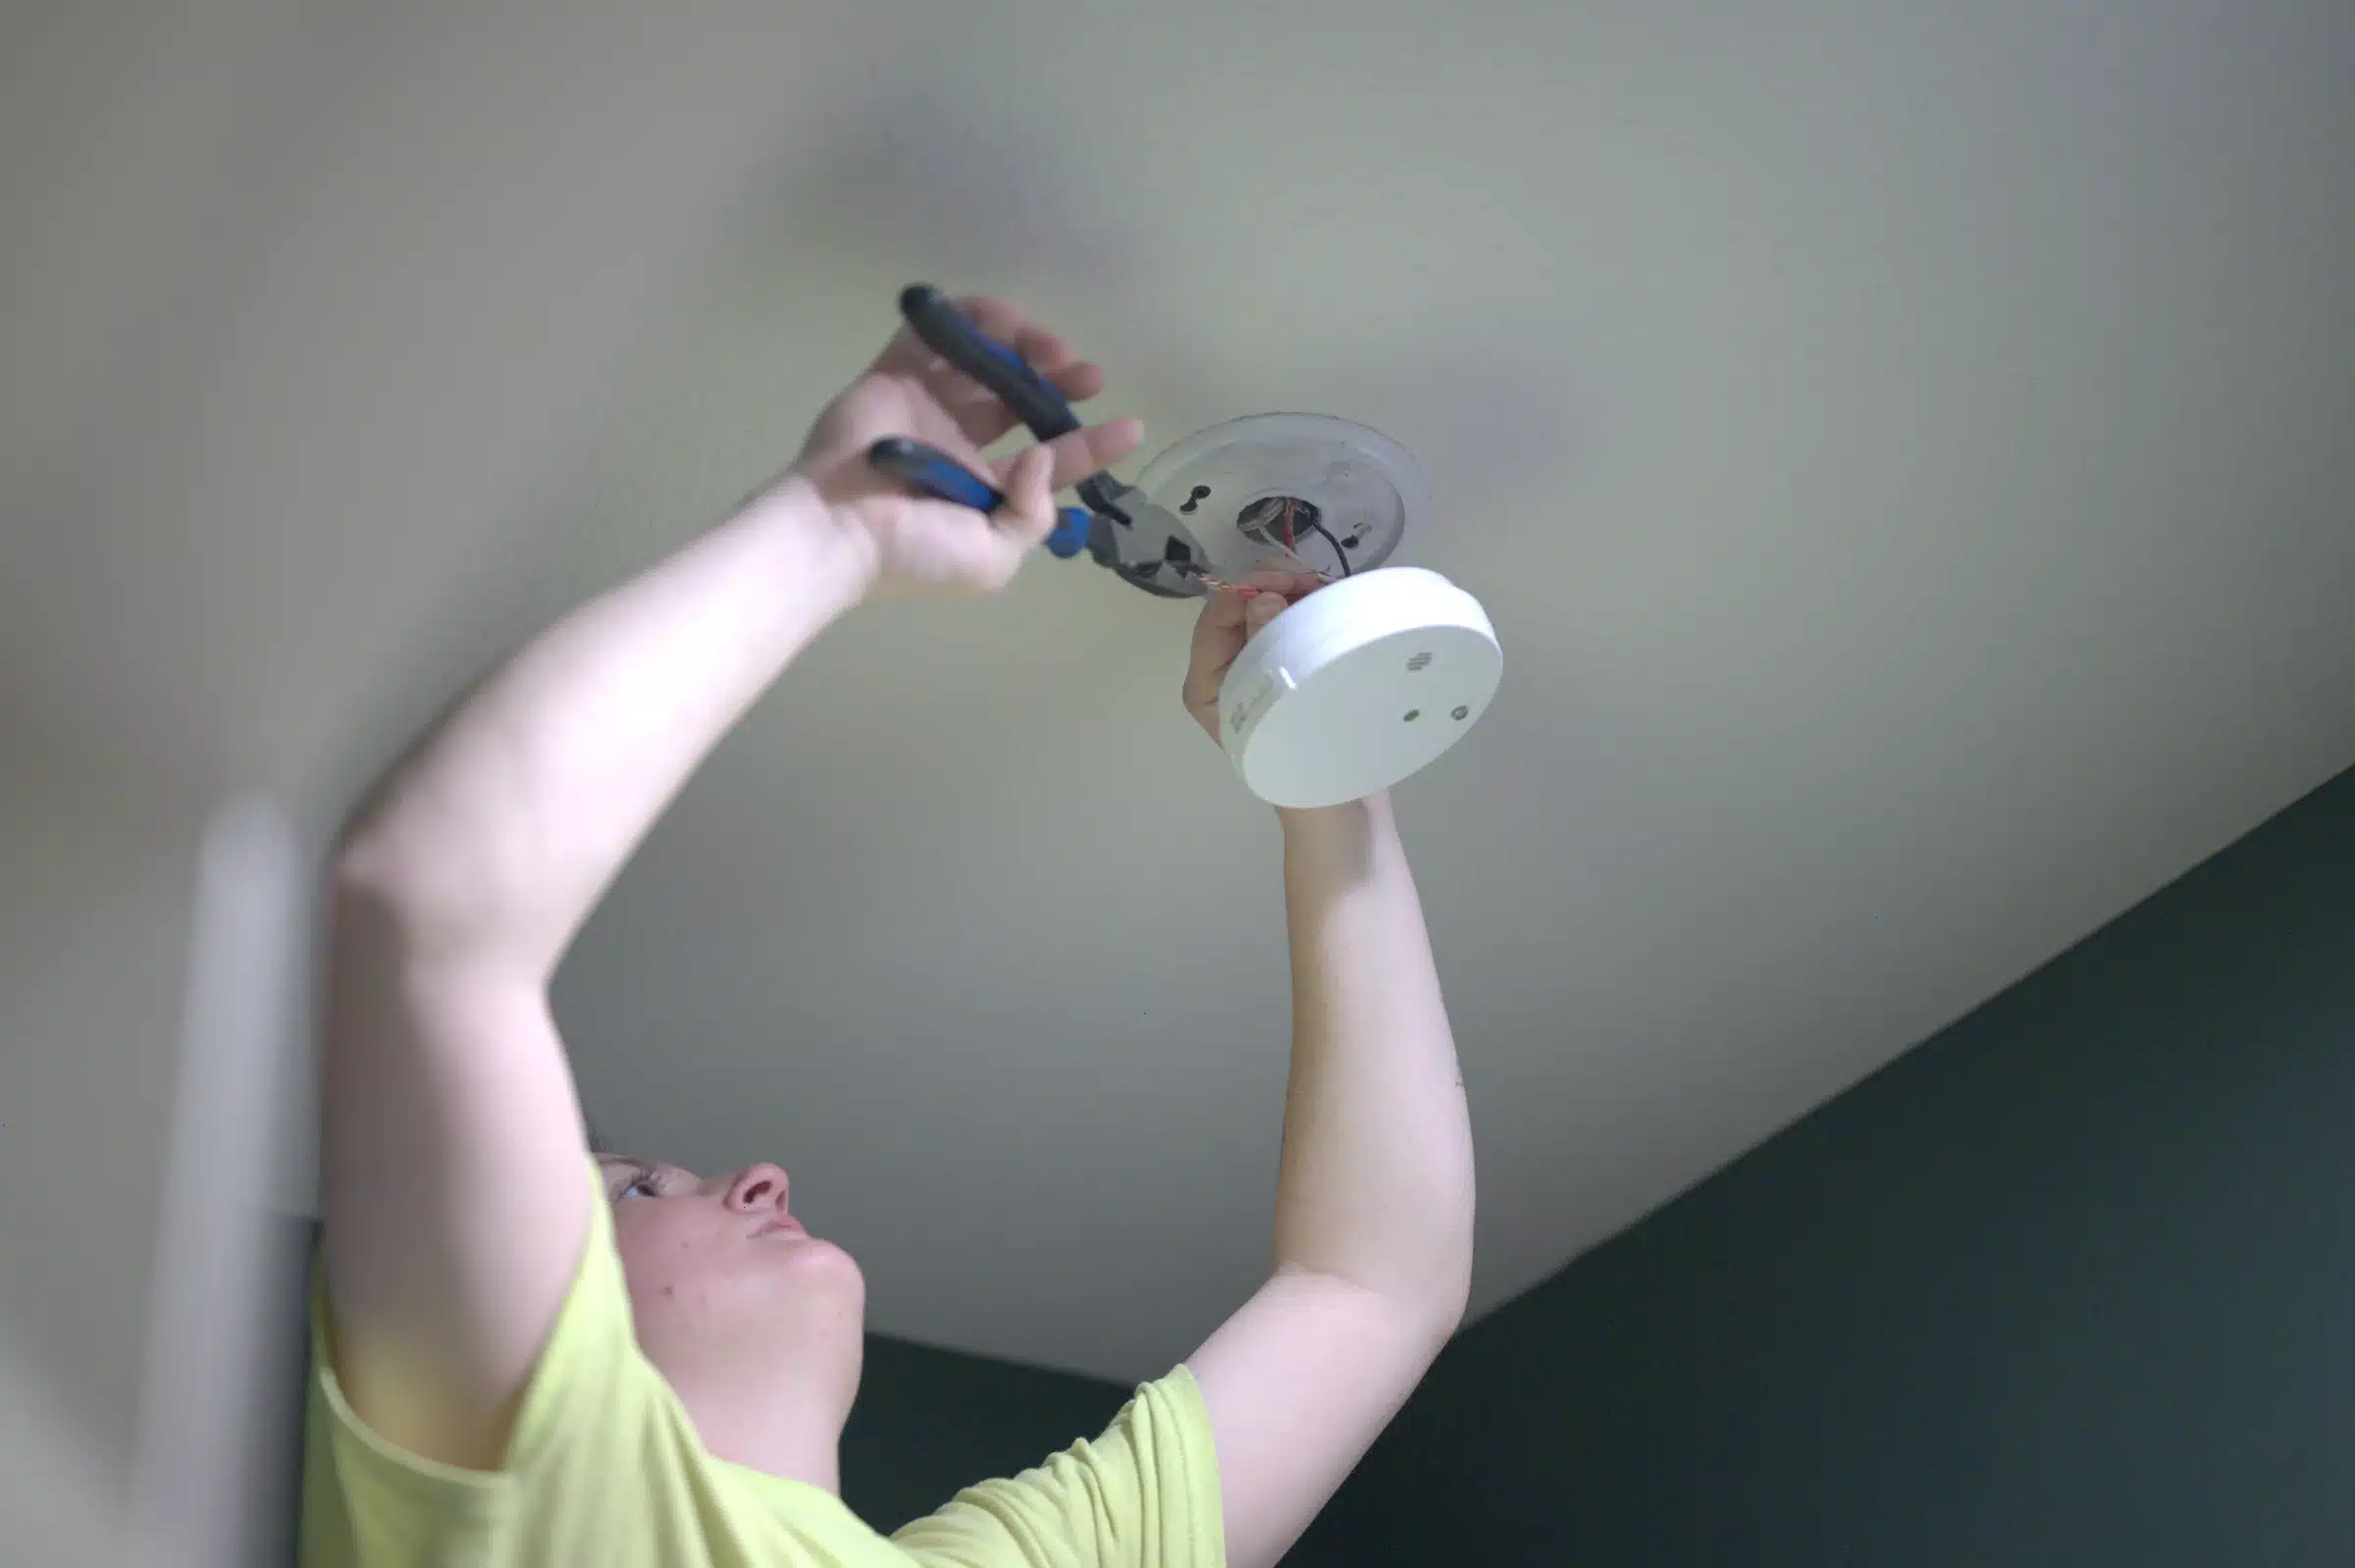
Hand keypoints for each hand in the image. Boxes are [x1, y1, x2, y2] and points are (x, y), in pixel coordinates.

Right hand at [785, 295, 1143, 599]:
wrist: (839, 531)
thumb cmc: (918, 552)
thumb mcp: (995, 559)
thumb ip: (1033, 514)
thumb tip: (1043, 458)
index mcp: (985, 489)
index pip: (1050, 458)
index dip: (1094, 443)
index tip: (1132, 426)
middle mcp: (960, 443)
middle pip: (1021, 398)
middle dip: (1060, 381)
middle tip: (1087, 374)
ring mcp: (926, 406)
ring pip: (983, 359)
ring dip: (1023, 345)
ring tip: (1050, 349)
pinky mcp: (893, 376)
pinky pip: (931, 335)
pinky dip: (965, 317)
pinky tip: (998, 319)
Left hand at [1181, 566, 1328, 743]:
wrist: (1336, 798)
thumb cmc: (1301, 757)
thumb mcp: (1278, 701)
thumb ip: (1267, 644)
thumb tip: (1260, 597)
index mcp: (1206, 683)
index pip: (1215, 618)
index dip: (1248, 588)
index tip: (1289, 579)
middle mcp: (1223, 669)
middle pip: (1238, 608)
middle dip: (1274, 585)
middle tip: (1314, 581)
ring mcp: (1254, 664)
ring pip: (1264, 608)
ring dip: (1294, 592)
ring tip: (1326, 590)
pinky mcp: (1284, 662)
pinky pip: (1287, 621)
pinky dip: (1306, 606)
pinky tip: (1329, 602)